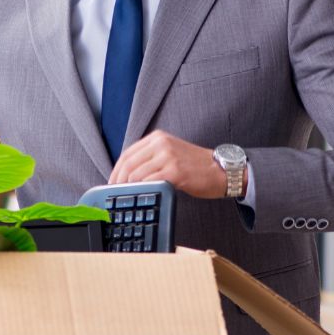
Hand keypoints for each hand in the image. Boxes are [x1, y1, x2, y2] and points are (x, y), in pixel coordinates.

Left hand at [108, 130, 235, 198]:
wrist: (221, 170)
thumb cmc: (196, 166)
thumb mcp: (171, 153)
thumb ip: (151, 158)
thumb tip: (129, 174)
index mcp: (158, 137)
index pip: (128, 153)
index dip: (116, 170)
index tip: (112, 183)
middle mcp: (161, 143)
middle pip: (129, 163)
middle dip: (118, 181)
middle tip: (116, 193)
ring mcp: (168, 156)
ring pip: (137, 174)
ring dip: (130, 188)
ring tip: (129, 197)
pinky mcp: (175, 171)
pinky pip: (150, 181)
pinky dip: (143, 190)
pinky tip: (143, 196)